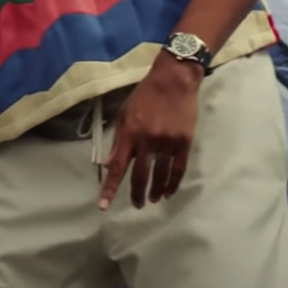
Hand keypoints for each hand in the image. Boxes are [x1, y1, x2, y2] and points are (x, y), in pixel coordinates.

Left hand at [98, 53, 202, 210]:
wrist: (174, 81)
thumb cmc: (145, 96)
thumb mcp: (124, 114)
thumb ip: (117, 141)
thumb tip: (109, 164)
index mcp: (129, 132)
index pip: (117, 167)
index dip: (109, 188)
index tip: (102, 206)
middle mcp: (148, 140)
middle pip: (140, 175)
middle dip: (136, 193)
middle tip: (136, 205)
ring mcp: (168, 142)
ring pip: (161, 176)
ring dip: (155, 191)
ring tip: (152, 200)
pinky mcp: (184, 143)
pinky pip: (178, 169)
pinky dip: (173, 183)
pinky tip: (168, 192)